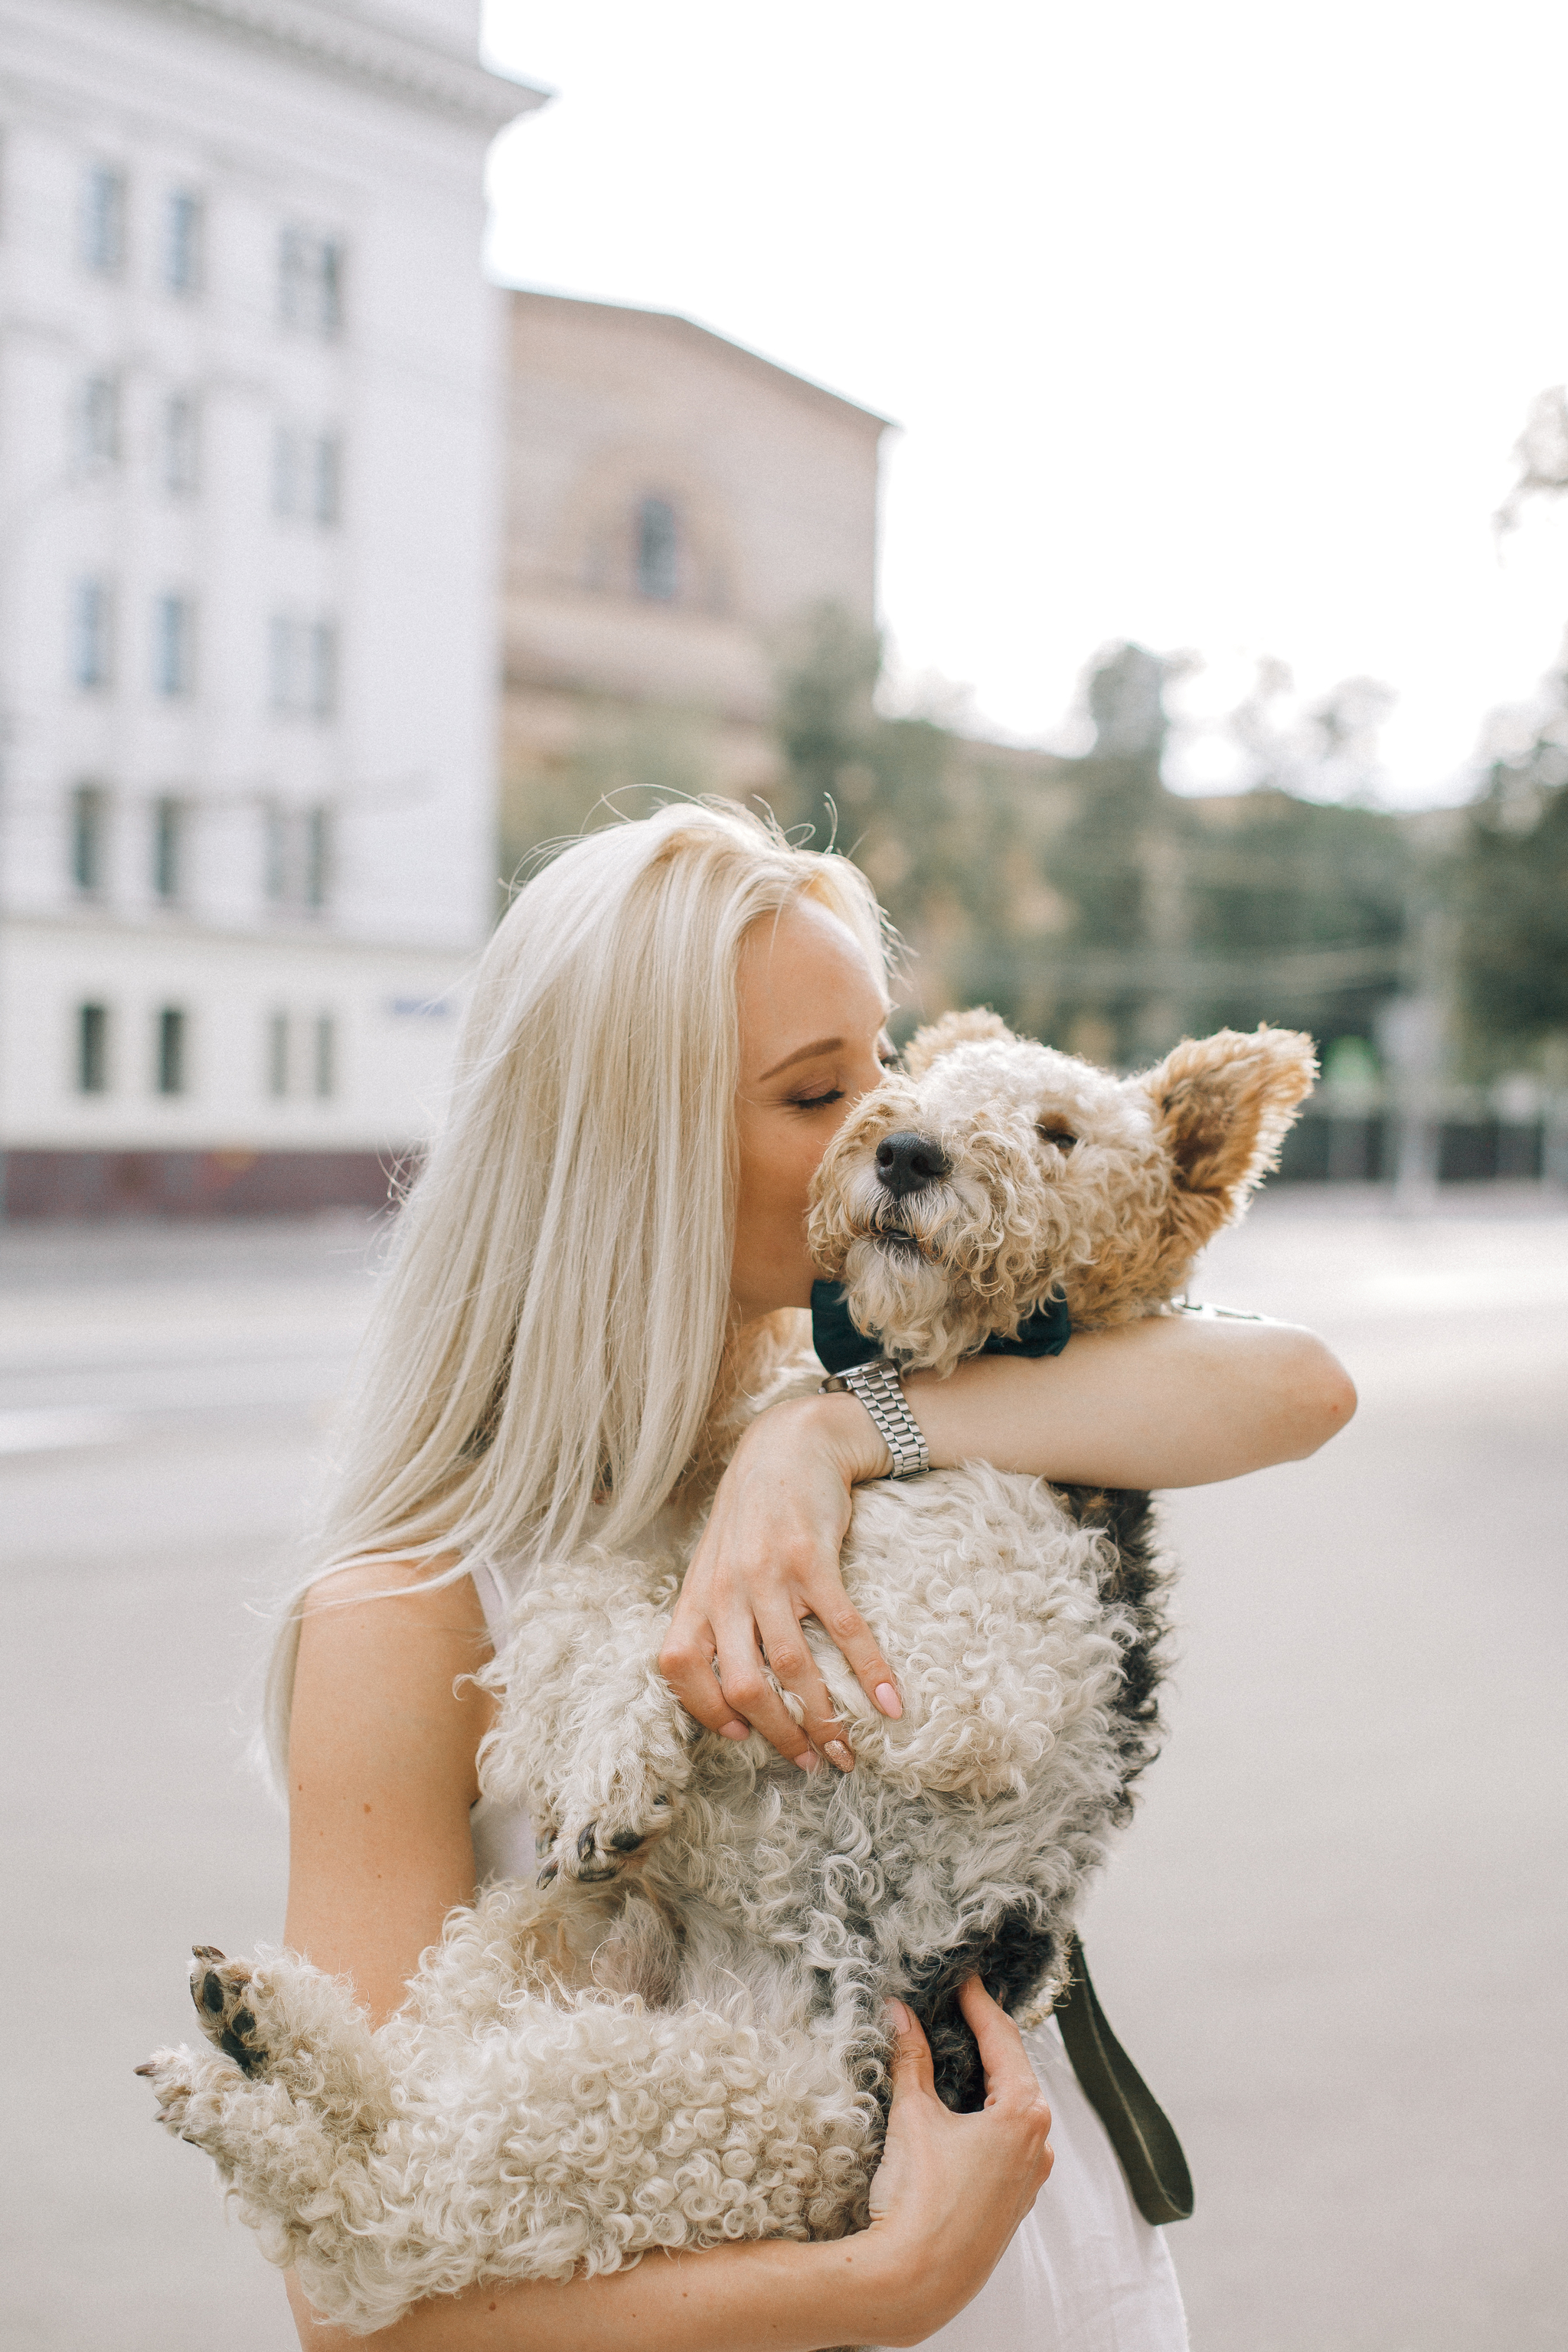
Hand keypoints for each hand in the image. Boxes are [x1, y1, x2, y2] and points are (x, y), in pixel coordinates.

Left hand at [658, 1391, 902, 1770]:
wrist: (789, 1444)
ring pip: (793, 1667)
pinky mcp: (813, 1560)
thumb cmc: (754, 1513)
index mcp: (697, 1594)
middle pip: (743, 1686)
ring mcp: (769, 1575)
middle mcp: (726, 1590)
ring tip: (847, 1750)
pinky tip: (890, 1703)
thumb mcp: (717, 1562)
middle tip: (810, 1763)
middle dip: (779, 1735)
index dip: (704, 1711)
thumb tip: (730, 1686)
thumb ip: (715, 1615)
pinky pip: (844, 1630)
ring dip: (824, 1719)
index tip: (741, 1738)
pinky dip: (869, 1672)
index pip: (679, 1668)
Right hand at [864, 1980, 1054, 2346]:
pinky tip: (966, 2111)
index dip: (979, 2003)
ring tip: (962, 2052)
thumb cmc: (921, 2200)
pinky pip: (1010, 2143)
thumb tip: (900, 2014)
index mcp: (1023, 2114)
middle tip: (964, 2006)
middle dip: (989, 2037)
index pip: (1003, 2039)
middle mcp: (1039, 2144)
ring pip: (1016, 2110)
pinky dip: (991, 2116)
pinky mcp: (1015, 2201)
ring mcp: (1031, 2177)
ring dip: (991, 2078)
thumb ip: (910, 2058)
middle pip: (1015, 2071)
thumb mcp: (913, 2116)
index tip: (965, 1978)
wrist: (917, 2281)